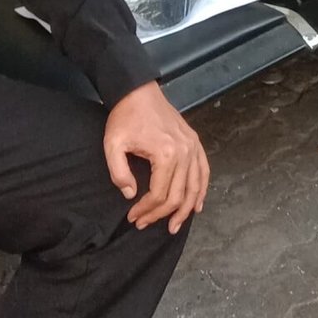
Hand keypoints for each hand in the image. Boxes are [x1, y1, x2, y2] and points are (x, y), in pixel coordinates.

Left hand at [103, 81, 209, 232]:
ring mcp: (193, 147)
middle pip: (179, 195)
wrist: (138, 91)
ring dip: (186, 210)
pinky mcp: (195, 142)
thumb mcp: (113, 145)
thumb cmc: (125, 117)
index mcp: (165, 154)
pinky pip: (204, 171)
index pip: (159, 194)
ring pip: (195, 187)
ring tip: (175, 225)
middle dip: (162, 214)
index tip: (133, 217)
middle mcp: (184, 153)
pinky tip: (197, 204)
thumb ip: (118, 173)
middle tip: (145, 224)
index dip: (146, 210)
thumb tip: (130, 194)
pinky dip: (202, 190)